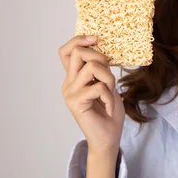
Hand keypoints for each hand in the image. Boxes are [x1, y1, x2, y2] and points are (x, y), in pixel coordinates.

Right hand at [59, 35, 124, 155]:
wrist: (108, 138)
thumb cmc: (109, 111)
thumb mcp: (107, 85)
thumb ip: (101, 70)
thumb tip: (104, 51)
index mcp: (74, 77)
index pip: (66, 51)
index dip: (79, 40)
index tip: (96, 39)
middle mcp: (69, 83)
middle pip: (77, 52)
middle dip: (100, 57)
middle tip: (109, 75)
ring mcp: (70, 93)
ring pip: (92, 67)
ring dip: (109, 78)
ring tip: (111, 93)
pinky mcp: (75, 103)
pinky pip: (99, 87)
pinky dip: (110, 96)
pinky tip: (109, 108)